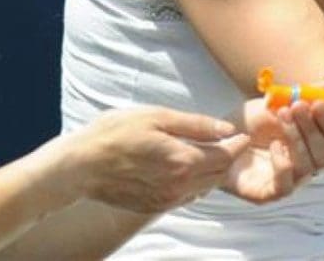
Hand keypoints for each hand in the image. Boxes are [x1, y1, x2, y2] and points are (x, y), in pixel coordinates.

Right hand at [63, 107, 248, 212]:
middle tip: (229, 142)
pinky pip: (187, 197)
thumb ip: (194, 125)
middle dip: (229, 158)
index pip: (225, 156)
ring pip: (205, 188)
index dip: (237, 144)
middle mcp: (181, 185)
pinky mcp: (156, 207)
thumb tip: (226, 129)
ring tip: (210, 153)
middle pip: (219, 175)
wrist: (82, 165)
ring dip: (212, 172)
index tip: (241, 133)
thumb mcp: (156, 116)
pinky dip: (194, 183)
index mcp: (183, 160)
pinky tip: (185, 168)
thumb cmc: (115, 133)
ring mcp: (168, 200)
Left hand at [222, 98, 323, 202]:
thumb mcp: (274, 103)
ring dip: (298, 139)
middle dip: (314, 128)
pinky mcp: (267, 193)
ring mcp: (287, 180)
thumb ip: (301, 94)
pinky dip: (283, 165)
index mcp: (311, 145)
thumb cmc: (249, 123)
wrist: (217, 138)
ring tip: (282, 116)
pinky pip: (285, 187)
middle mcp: (304, 165)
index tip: (321, 102)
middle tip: (298, 106)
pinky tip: (274, 146)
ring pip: (309, 168)